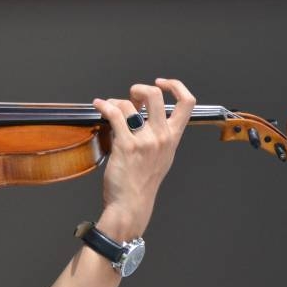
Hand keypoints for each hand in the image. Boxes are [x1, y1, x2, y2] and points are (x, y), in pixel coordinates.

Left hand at [92, 78, 195, 239]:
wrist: (132, 203)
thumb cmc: (143, 181)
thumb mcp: (161, 156)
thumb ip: (158, 135)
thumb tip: (141, 112)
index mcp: (173, 137)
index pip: (188, 103)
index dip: (175, 86)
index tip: (161, 83)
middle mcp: (162, 136)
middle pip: (156, 95)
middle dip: (139, 89)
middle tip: (131, 95)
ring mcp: (144, 140)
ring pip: (130, 104)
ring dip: (115, 101)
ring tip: (108, 107)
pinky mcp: (126, 145)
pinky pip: (114, 115)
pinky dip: (104, 106)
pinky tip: (99, 106)